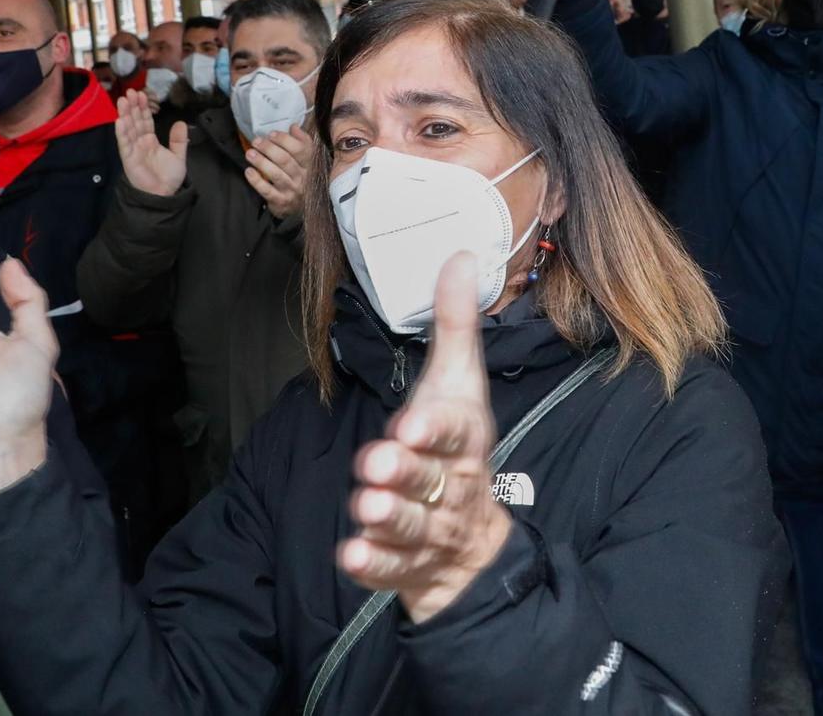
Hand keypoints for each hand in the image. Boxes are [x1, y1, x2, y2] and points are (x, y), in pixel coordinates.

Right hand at [116, 90, 186, 196]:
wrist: (164, 195)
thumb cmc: (168, 178)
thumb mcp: (178, 156)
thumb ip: (179, 140)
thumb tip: (181, 122)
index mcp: (150, 141)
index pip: (145, 121)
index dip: (143, 108)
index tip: (141, 94)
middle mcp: (140, 143)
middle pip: (135, 121)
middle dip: (133, 106)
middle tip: (130, 91)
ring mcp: (133, 150)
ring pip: (128, 129)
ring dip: (125, 114)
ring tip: (123, 100)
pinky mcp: (128, 159)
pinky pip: (124, 144)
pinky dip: (122, 132)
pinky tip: (120, 120)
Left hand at [245, 124, 312, 219]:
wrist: (301, 207)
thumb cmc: (300, 177)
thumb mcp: (305, 160)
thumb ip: (302, 142)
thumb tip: (294, 127)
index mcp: (309, 164)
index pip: (300, 149)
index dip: (284, 140)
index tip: (271, 134)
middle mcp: (302, 177)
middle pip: (285, 160)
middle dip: (269, 148)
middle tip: (256, 141)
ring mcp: (292, 190)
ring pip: (276, 174)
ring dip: (261, 162)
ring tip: (250, 153)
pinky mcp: (281, 201)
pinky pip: (267, 190)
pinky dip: (257, 181)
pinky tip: (249, 171)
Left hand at [339, 253, 510, 621]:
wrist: (471, 545)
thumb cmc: (455, 450)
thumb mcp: (458, 386)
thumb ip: (454, 325)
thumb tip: (457, 255)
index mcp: (463, 439)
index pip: (453, 430)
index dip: (433, 428)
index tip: (411, 424)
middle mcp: (450, 484)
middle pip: (430, 477)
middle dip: (405, 471)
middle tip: (377, 464)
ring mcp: (430, 528)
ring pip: (412, 523)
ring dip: (390, 515)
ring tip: (364, 505)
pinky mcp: (406, 564)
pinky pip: (391, 567)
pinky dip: (374, 563)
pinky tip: (351, 554)